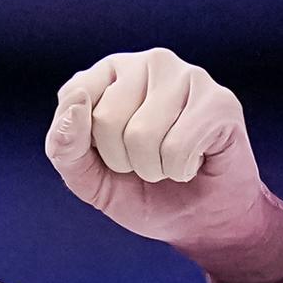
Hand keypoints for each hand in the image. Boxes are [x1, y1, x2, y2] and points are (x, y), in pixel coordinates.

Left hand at [43, 47, 275, 253]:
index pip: (74, 95)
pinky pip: (178, 147)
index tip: (110, 153)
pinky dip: (180, 170)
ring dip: (153, 168)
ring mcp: (186, 75)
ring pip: (142, 134)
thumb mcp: (89, 179)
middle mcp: (147, 62)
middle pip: (106, 119)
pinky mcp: (219, 100)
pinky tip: (195, 162)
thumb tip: (76, 103)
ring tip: (171, 163)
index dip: (87, 144)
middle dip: (122, 161)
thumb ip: (64, 146)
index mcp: (110, 72)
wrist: (202, 220)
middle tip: (148, 162)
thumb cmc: (144, 192)